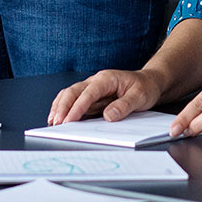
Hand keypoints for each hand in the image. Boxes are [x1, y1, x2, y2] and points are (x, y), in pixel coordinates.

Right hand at [48, 69, 168, 124]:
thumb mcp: (140, 96)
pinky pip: (74, 100)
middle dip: (62, 107)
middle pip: (73, 91)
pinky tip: (58, 117)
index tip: (69, 120)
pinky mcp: (91, 97)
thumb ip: (124, 106)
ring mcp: (92, 88)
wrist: (149, 82)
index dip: (77, 107)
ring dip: (59, 107)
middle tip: (57, 123)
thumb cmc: (145, 87)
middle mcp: (96, 81)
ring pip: (70, 95)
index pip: (88, 93)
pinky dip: (64, 108)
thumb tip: (108, 117)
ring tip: (53, 122)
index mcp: (106, 78)